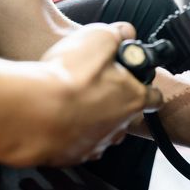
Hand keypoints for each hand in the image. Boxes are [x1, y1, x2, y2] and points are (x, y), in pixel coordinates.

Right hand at [4, 22, 162, 166]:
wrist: (34, 112)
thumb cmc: (69, 77)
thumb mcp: (98, 38)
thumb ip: (117, 34)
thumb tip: (126, 33)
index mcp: (133, 98)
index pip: (155, 97)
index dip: (146, 87)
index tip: (137, 81)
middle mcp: (120, 127)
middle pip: (126, 114)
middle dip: (115, 101)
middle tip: (94, 85)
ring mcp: (96, 144)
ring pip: (102, 130)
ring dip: (93, 118)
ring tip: (73, 101)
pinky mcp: (72, 156)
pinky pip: (77, 143)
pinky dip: (71, 132)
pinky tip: (58, 118)